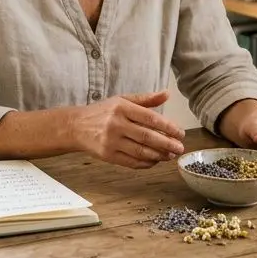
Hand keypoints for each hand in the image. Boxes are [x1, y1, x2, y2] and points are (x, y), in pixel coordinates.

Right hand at [69, 91, 184, 168]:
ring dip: (159, 155)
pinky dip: (146, 163)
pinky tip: (155, 161)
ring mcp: (111, 141)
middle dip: (167, 144)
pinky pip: (131, 162)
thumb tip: (167, 94)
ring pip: (140, 151)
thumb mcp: (122, 99)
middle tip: (180, 148)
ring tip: (170, 155)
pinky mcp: (108, 156)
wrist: (76, 126)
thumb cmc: (102, 112)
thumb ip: (146, 99)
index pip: (150, 118)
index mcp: (122, 108)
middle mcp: (116, 124)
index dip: (168, 127)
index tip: (180, 133)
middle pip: (147, 137)